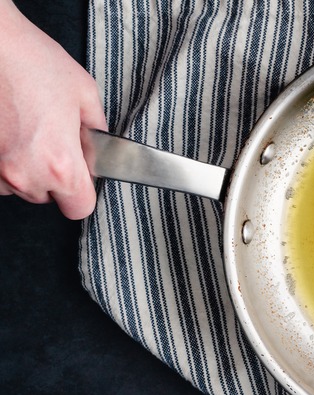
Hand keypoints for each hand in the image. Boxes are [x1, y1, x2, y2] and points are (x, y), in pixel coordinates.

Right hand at [0, 1, 106, 218]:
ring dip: (26, 168)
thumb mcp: (85, 94)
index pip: (80, 208)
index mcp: (60, 164)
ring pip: (19, 186)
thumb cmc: (32, 62)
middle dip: (54, 175)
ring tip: (26, 129)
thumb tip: (98, 146)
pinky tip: (7, 132)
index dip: (84, 192)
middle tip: (52, 139)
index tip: (83, 175)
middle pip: (47, 197)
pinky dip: (3, 160)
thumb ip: (96, 130)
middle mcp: (24, 174)